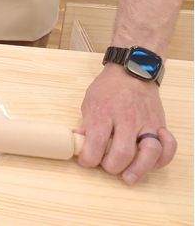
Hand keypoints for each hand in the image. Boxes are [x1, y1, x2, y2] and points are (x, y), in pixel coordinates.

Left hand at [77, 64, 176, 184]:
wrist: (132, 70)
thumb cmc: (108, 88)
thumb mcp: (89, 102)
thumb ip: (86, 124)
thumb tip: (78, 143)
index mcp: (104, 113)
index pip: (95, 143)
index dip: (88, 159)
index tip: (86, 161)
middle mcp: (126, 119)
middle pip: (123, 152)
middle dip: (112, 166)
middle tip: (107, 166)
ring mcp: (146, 122)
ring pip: (150, 152)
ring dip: (139, 169)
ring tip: (129, 177)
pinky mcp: (160, 124)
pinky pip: (169, 146)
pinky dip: (164, 157)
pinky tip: (153, 160)